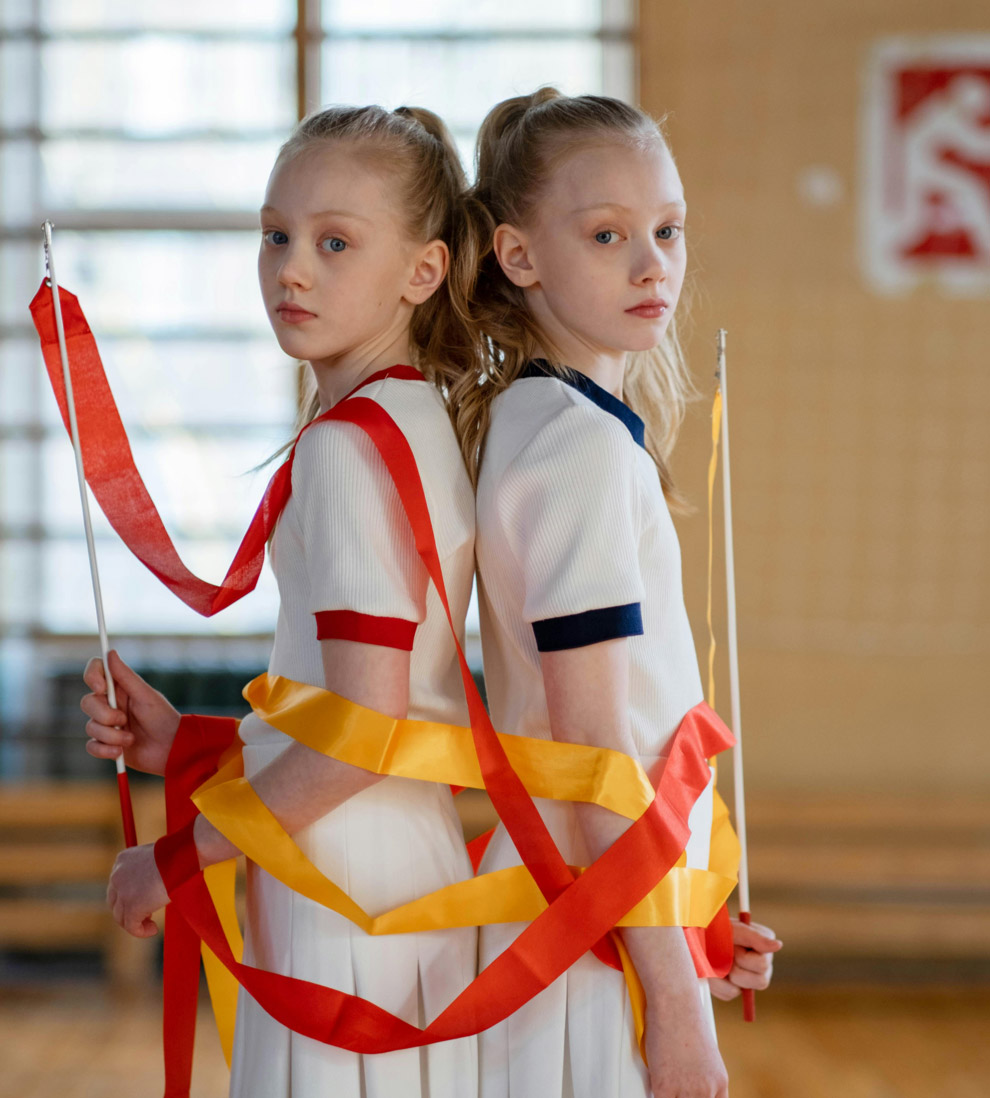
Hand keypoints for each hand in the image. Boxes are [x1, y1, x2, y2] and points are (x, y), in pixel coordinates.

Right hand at [81, 649, 179, 774]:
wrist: (172, 750)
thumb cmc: (163, 719)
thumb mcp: (146, 696)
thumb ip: (127, 677)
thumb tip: (110, 652)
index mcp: (120, 688)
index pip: (96, 672)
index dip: (92, 676)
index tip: (101, 688)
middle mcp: (110, 704)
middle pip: (87, 702)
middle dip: (104, 714)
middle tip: (123, 720)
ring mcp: (107, 725)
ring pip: (90, 726)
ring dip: (111, 736)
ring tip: (131, 739)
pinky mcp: (106, 745)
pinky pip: (92, 746)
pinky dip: (105, 750)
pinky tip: (120, 752)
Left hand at [107, 842, 168, 937]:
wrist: (181, 858)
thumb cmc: (177, 855)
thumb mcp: (155, 857)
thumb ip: (146, 869)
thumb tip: (149, 885)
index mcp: (122, 860)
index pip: (117, 885)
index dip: (128, 896)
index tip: (144, 900)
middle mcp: (117, 875)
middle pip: (115, 902)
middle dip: (128, 911)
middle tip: (147, 914)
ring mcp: (123, 892)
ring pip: (121, 917)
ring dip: (136, 923)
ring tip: (151, 925)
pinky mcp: (132, 907)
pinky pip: (132, 926)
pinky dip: (141, 931)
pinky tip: (153, 930)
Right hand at [644, 994, 728, 1097]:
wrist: (675, 1002)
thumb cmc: (686, 1019)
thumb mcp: (703, 1052)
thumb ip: (701, 1074)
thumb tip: (689, 1080)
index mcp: (719, 1082)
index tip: (691, 1095)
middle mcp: (707, 1090)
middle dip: (683, 1097)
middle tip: (676, 1089)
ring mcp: (686, 1090)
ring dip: (671, 1095)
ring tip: (665, 1083)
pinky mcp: (665, 1087)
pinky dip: (656, 1093)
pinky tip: (654, 1083)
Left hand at [709, 917, 781, 1000]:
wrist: (692, 937)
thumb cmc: (713, 929)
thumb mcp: (733, 929)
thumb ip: (755, 937)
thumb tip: (779, 945)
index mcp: (764, 947)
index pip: (764, 964)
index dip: (744, 957)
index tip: (733, 944)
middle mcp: (761, 964)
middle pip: (760, 981)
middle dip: (736, 966)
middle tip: (724, 952)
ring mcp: (748, 978)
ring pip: (743, 988)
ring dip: (726, 973)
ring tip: (717, 958)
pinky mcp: (733, 989)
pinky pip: (729, 993)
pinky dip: (717, 982)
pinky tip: (712, 969)